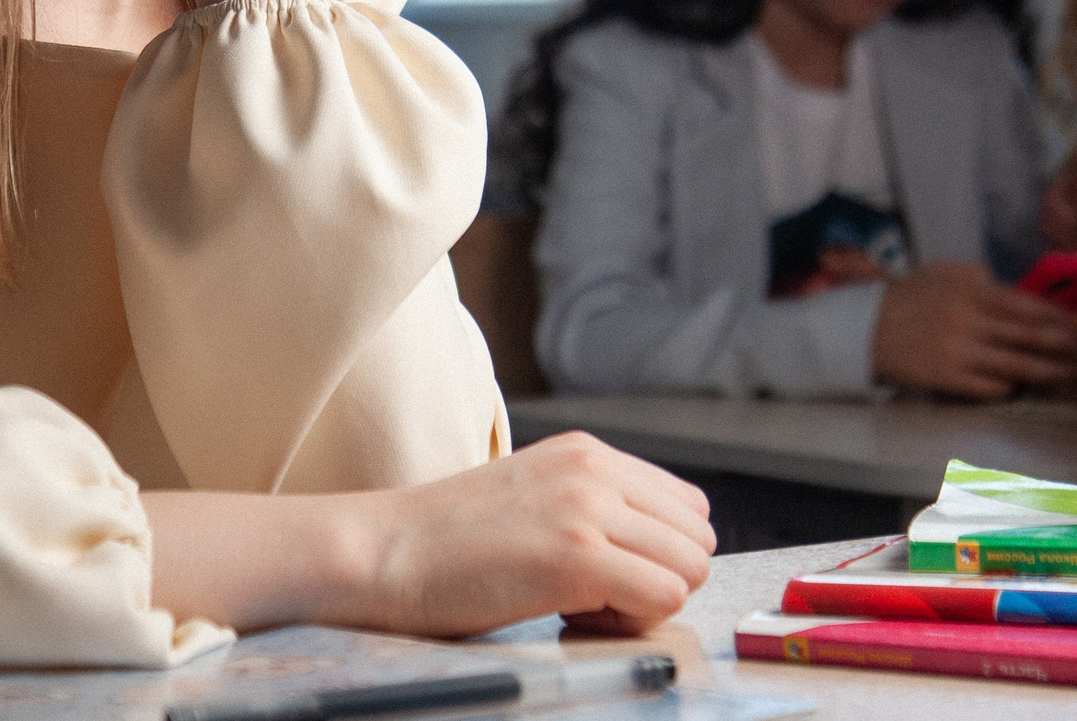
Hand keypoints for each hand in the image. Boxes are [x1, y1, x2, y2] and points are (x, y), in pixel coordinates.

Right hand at [145, 432, 713, 636]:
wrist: (380, 553)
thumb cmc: (444, 542)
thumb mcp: (528, 497)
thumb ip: (588, 506)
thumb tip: (652, 551)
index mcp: (586, 452)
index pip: (687, 505)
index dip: (660, 553)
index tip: (610, 576)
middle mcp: (594, 470)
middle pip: (697, 538)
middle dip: (662, 579)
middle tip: (597, 600)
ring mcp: (587, 509)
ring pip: (689, 568)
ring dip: (647, 603)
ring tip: (582, 609)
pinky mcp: (576, 557)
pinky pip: (663, 597)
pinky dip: (632, 623)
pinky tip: (573, 620)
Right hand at [871, 261, 1076, 399]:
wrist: (864, 329)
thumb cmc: (906, 297)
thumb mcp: (937, 272)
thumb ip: (974, 275)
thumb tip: (1008, 285)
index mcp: (968, 292)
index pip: (1022, 304)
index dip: (1054, 315)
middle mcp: (968, 321)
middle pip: (1026, 335)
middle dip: (1061, 343)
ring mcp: (960, 352)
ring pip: (1014, 363)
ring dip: (1046, 370)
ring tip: (1070, 374)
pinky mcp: (949, 379)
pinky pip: (989, 386)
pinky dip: (1008, 386)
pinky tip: (1020, 385)